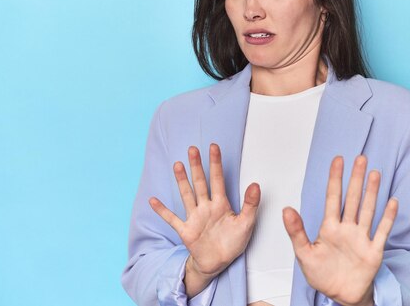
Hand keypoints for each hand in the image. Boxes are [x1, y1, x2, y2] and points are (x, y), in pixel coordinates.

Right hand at [149, 144, 259, 294]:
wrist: (218, 263)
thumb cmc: (232, 242)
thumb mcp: (246, 223)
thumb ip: (251, 204)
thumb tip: (256, 184)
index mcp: (221, 204)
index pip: (218, 179)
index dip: (216, 163)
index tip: (213, 147)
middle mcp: (206, 207)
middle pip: (201, 183)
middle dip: (197, 166)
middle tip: (192, 149)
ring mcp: (195, 218)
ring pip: (187, 195)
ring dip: (182, 181)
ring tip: (177, 165)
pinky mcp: (186, 231)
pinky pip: (172, 219)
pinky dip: (162, 211)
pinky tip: (153, 200)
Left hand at [282, 155, 398, 305]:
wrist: (341, 295)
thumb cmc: (322, 275)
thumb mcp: (304, 254)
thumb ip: (296, 231)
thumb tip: (286, 209)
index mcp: (329, 228)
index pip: (333, 198)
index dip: (335, 179)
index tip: (338, 160)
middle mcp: (347, 229)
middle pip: (353, 199)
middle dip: (356, 179)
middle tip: (360, 158)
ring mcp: (361, 238)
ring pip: (368, 210)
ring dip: (372, 192)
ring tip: (375, 174)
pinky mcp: (373, 251)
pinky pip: (382, 231)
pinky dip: (387, 217)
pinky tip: (392, 202)